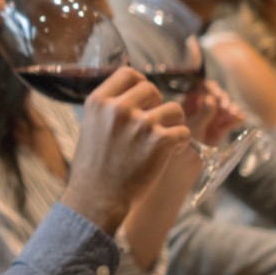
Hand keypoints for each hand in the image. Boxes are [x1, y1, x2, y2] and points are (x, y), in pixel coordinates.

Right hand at [58, 67, 189, 233]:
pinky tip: (169, 153)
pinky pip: (184, 132)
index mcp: (98, 102)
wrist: (96, 201)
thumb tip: (134, 92)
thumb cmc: (94, 169)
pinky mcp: (160, 142)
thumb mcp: (91, 128)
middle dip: (156, 105)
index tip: (143, 99)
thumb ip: (110, 108)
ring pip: (174, 109)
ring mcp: (140, 124)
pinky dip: (180, 143)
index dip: (139, 84)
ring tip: (162, 142)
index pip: (128, 73)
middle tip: (152, 126)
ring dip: (172, 125)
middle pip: (152, 89)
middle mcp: (118, 108)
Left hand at [185, 81, 247, 147]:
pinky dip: (237, 119)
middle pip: (218, 95)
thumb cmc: (181, 141)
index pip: (203, 87)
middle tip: (225, 107)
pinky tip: (238, 119)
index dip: (211, 88)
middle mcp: (204, 106)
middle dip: (223, 99)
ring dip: (232, 108)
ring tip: (231, 114)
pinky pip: (232, 120)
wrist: (184, 161)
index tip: (215, 94)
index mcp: (191, 101)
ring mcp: (214, 117)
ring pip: (227, 106)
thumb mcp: (192, 126)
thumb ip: (202, 113)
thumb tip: (211, 99)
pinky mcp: (222, 128)